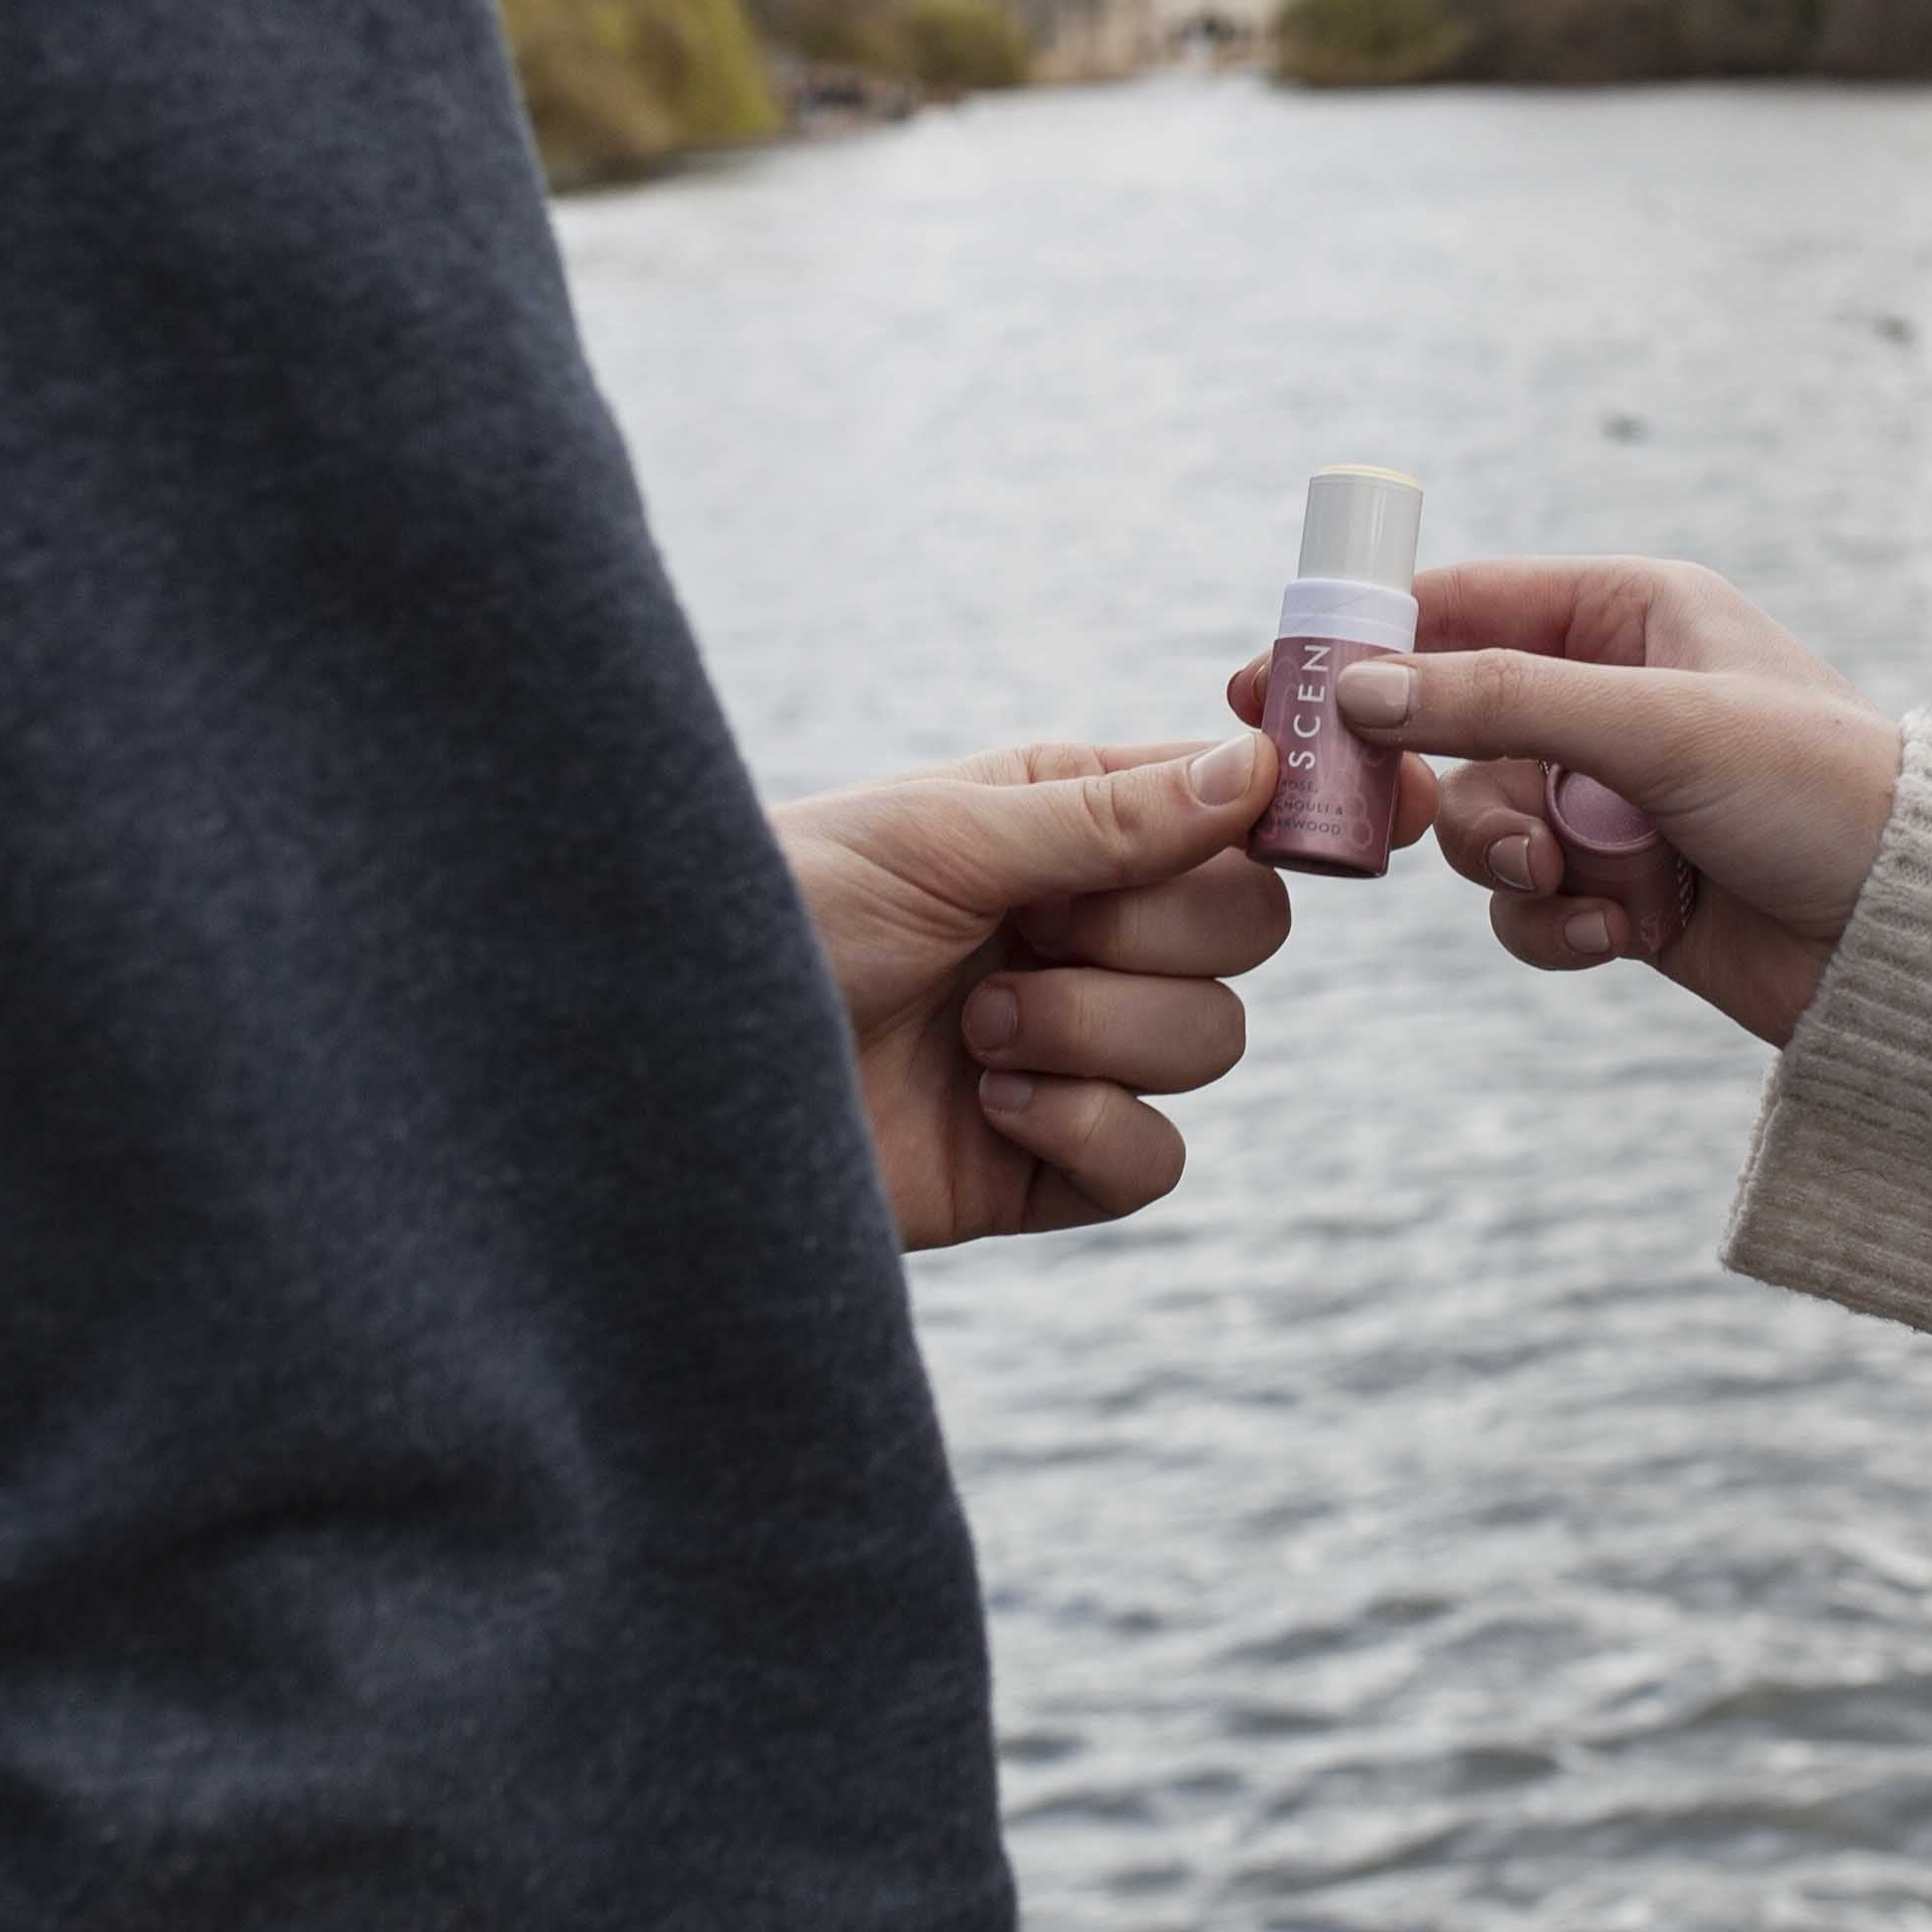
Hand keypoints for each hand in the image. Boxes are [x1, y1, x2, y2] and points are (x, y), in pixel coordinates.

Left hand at [776, 733, 1288, 1249]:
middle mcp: (1085, 932)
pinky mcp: (1047, 1165)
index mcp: (1070, 825)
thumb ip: (1109, 818)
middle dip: (1149, 939)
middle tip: (1030, 937)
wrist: (673, 1072)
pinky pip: (1157, 1160)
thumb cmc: (784, 914)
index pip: (1230, 816)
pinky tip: (986, 1106)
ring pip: (1212, 1042)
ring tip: (972, 1030)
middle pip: (1247, 930)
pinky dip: (1086, 1129)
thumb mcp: (943, 841)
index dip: (1250, 821)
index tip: (1241, 823)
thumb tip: (1258, 767)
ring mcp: (1074, 1051)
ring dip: (1094, 1032)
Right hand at [1226, 558, 1900, 1047]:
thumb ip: (1501, 702)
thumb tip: (1361, 691)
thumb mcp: (1658, 727)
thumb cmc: (1821, 791)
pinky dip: (1553, 922)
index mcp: (1628, 613)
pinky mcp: (1622, 889)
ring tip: (1574, 881)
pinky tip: (1615, 934)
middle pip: (1448, 730)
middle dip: (1445, 790)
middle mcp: (1612, 696)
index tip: (1265, 688)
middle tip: (1395, 828)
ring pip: (1480, 825)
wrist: (1919, 936)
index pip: (1458, 606)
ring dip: (1509, 865)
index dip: (1360, 646)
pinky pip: (1529, 902)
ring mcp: (1614, 798)